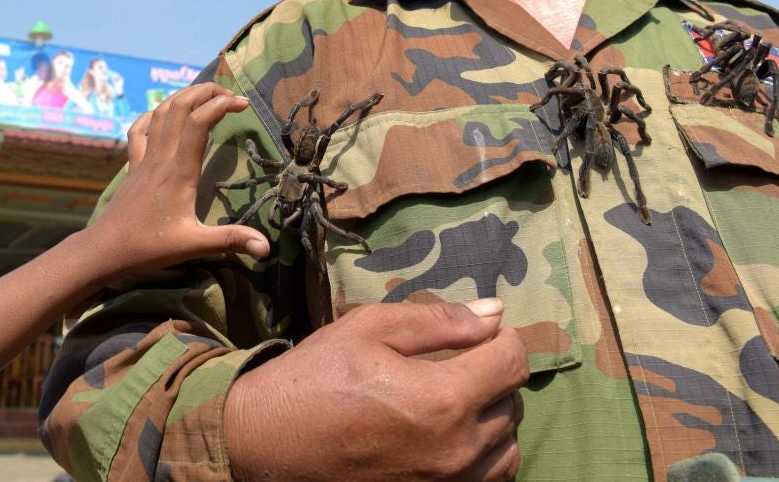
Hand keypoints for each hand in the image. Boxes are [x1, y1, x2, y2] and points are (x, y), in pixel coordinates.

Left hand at [84, 82, 268, 274]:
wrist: (105, 249)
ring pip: (161, 112)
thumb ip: (230, 241)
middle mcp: (161, 157)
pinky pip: (140, 130)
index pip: (199, 122)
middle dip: (206, 91)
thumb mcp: (194, 245)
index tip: (244, 104)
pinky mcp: (133, 166)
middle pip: (180, 106)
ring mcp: (144, 159)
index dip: (221, 105)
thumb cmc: (149, 247)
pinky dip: (153, 114)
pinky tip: (162, 115)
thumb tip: (267, 248)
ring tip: (207, 97)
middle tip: (231, 96)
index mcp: (179, 171)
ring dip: (184, 96)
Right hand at [226, 299, 527, 480]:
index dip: (503, 339)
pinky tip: (450, 435)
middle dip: (494, 375)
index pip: (513, 363)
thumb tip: (494, 312)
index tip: (482, 333)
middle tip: (460, 361)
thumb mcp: (368, 329)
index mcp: (443, 400)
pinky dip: (483, 454)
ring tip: (457, 399)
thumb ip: (438, 320)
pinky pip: (488, 479)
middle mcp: (456, 449)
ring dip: (493, 418)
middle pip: (513, 404)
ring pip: (508, 448)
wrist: (265, 445)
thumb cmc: (314, 379)